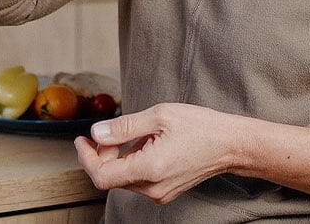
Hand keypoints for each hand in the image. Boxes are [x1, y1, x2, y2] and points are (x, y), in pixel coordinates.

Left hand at [74, 103, 236, 203]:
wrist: (229, 144)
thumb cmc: (199, 126)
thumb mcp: (160, 115)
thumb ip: (125, 127)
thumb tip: (96, 132)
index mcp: (149, 169)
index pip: (102, 175)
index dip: (86, 158)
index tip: (80, 140)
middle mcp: (152, 188)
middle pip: (111, 177)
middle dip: (102, 153)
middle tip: (108, 130)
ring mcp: (160, 193)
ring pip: (124, 178)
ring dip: (118, 157)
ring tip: (133, 133)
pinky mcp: (165, 192)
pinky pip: (138, 179)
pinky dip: (132, 162)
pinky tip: (144, 144)